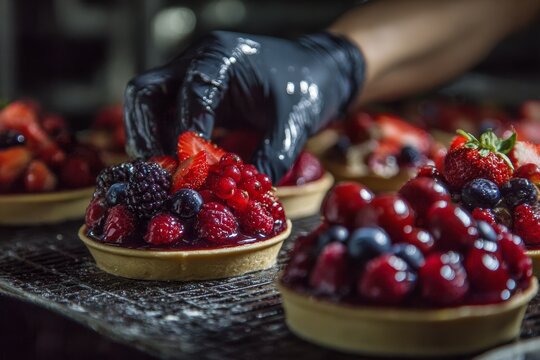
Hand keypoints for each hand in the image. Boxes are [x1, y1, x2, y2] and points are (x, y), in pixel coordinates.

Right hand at [124, 31, 364, 182]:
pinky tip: (178, 164)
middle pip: (146, 93)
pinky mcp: (195, 93)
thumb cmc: (307, 87)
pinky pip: (164, 113)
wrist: (316, 70)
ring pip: (147, 103)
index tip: (191, 167)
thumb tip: (243, 195)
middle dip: (148, 134)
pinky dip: (164, 138)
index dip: (188, 133)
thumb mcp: (294, 124)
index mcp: (223, 57)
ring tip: (166, 172)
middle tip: (163, 171)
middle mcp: (198, 61)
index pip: (191, 93)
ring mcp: (192, 75)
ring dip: (149, 139)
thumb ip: (270, 157)